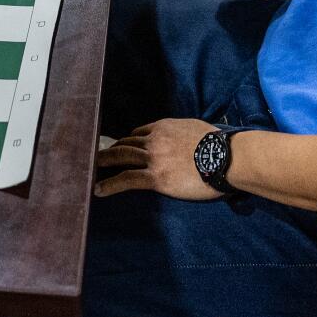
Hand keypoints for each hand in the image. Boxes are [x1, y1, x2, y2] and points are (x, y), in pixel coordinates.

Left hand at [95, 119, 219, 200]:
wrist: (226, 157)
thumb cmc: (219, 146)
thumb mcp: (197, 130)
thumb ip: (185, 134)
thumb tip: (188, 140)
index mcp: (165, 126)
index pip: (139, 132)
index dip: (128, 140)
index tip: (122, 147)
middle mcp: (155, 139)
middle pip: (126, 143)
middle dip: (110, 149)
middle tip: (97, 155)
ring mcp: (154, 157)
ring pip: (121, 157)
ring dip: (103, 162)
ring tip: (90, 168)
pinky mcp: (156, 176)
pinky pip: (127, 179)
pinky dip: (110, 184)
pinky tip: (99, 189)